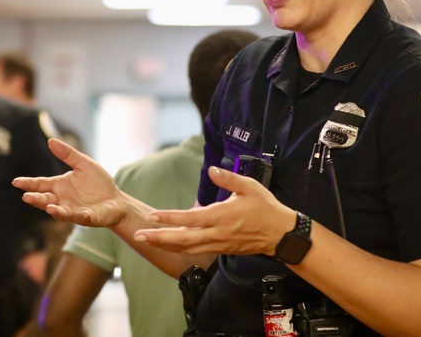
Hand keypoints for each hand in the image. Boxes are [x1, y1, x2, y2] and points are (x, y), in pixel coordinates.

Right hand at [13, 138, 127, 227]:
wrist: (116, 200)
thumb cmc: (98, 182)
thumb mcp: (83, 164)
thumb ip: (68, 154)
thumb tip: (50, 141)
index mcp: (59, 186)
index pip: (40, 184)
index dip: (28, 183)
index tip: (16, 182)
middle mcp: (62, 200)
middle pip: (45, 200)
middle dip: (36, 199)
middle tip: (26, 197)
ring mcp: (74, 210)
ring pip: (60, 212)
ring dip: (55, 210)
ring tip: (49, 207)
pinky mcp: (88, 217)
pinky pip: (82, 217)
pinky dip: (80, 216)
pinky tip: (81, 213)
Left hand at [135, 165, 294, 256]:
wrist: (281, 235)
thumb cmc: (265, 207)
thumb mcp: (249, 186)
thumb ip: (228, 178)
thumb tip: (212, 170)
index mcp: (221, 216)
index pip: (189, 219)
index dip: (169, 218)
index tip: (151, 215)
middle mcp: (217, 233)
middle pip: (182, 239)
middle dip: (159, 238)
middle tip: (139, 236)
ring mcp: (218, 244)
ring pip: (187, 248)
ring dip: (166, 245)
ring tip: (148, 240)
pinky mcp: (221, 249)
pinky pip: (196, 251)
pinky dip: (180, 248)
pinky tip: (169, 244)